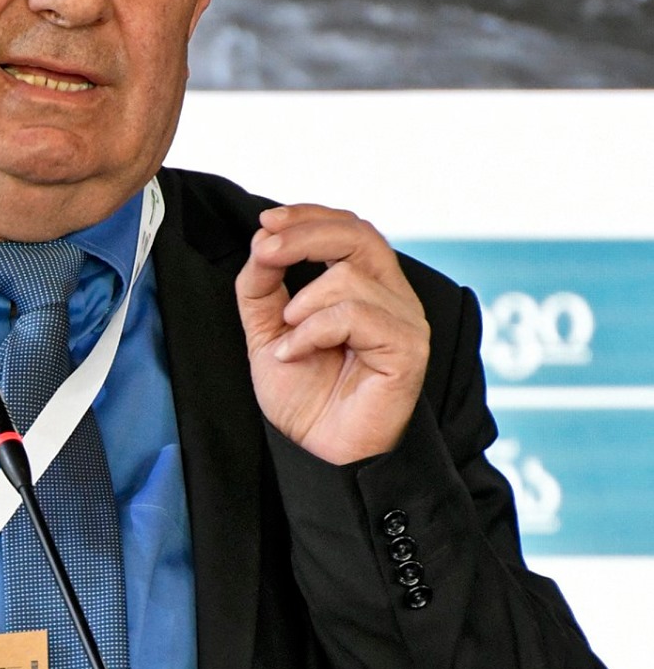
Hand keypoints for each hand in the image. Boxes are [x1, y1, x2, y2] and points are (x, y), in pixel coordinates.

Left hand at [235, 204, 429, 464]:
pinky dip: (311, 332)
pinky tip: (295, 355)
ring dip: (301, 306)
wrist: (323, 453)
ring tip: (287, 342)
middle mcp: (393, 295)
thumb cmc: (307, 396)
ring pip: (348, 276)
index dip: (309, 216)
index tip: (266, 222)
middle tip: (264, 252)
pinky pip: (354, 315)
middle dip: (304, 235)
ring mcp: (405, 320)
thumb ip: (262, 287)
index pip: (350, 228)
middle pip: (358, 234)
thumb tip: (261, 242)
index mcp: (368, 285)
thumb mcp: (269, 331)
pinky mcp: (407, 347)